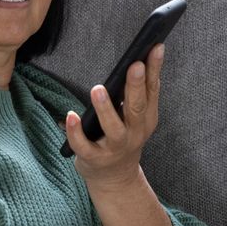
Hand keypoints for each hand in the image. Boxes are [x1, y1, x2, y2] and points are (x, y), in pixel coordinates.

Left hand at [65, 44, 164, 191]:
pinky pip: (84, 145)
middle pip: (137, 108)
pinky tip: (70, 116)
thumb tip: (138, 58)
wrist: (115, 178)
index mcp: (146, 118)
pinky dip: (76, 132)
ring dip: (106, 109)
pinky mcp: (94, 159)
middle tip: (134, 64)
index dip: (154, 69)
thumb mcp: (137, 118)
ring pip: (113, 128)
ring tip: (98, 89)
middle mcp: (134, 133)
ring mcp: (115, 148)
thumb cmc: (124, 138)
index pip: (152, 90)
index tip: (156, 47)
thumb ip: (138, 93)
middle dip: (136, 86)